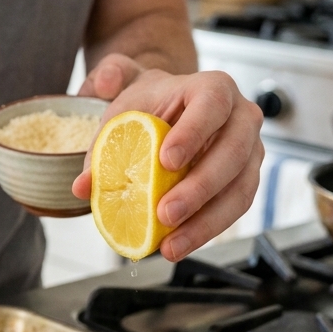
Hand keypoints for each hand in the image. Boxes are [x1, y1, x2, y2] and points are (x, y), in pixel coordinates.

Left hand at [72, 55, 263, 260]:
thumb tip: (82, 186)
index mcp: (213, 87)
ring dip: (205, 221)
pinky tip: (179, 244)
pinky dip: (207, 229)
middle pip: (232, 152)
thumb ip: (101, 137)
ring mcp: (250, 149)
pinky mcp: (247, 178)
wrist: (168, 108)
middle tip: (164, 214)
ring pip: (239, 188)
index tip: (166, 161)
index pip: (211, 104)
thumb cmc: (149, 105)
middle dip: (198, 188)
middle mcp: (241, 116)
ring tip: (171, 243)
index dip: (193, 133)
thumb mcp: (120, 110)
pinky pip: (235, 208)